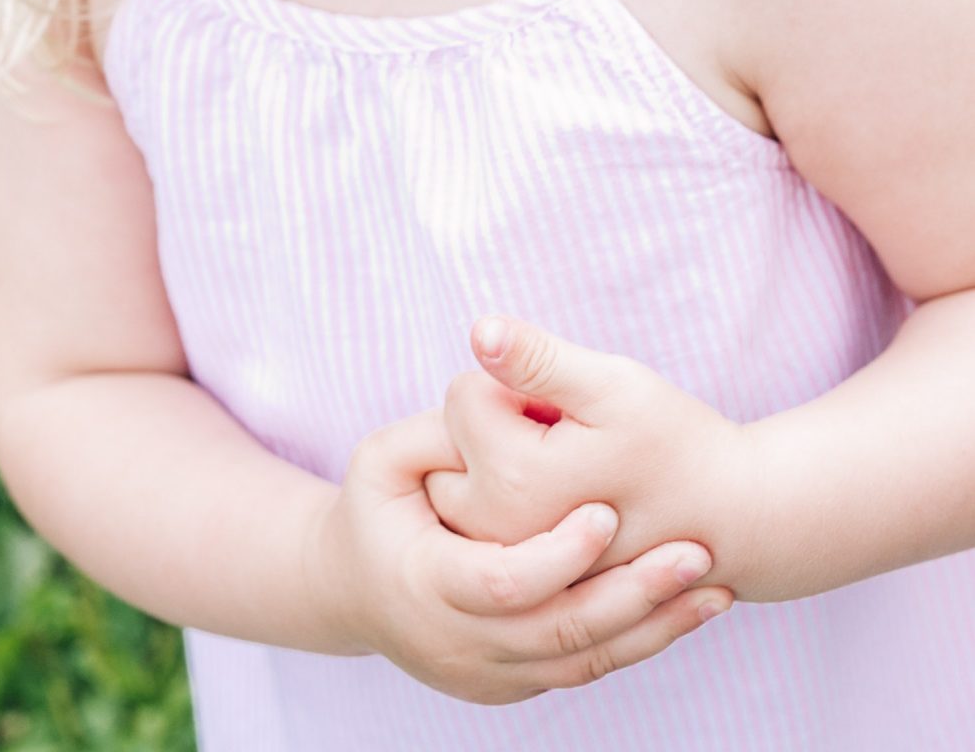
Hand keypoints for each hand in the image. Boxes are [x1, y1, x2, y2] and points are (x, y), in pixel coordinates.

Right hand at [309, 407, 732, 705]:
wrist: (352, 591)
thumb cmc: (372, 509)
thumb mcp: (382, 458)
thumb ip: (437, 428)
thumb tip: (485, 382)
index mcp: (424, 585)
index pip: (501, 580)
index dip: (557, 553)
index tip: (607, 512)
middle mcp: (459, 646)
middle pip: (559, 631)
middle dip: (635, 596)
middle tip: (695, 554)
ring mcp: (490, 675)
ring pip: (582, 660)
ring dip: (653, 626)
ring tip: (714, 587)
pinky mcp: (515, 685)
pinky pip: (583, 668)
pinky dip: (636, 640)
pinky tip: (686, 608)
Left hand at [424, 316, 753, 593]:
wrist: (729, 523)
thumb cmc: (675, 444)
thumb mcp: (614, 386)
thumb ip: (537, 359)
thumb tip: (479, 330)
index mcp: (513, 480)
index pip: (464, 393)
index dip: (516, 384)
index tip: (566, 409)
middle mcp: (498, 534)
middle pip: (450, 440)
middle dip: (495, 426)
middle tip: (564, 441)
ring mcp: (508, 565)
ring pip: (456, 482)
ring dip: (493, 466)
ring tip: (563, 474)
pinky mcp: (521, 581)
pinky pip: (476, 521)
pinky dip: (502, 502)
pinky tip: (558, 504)